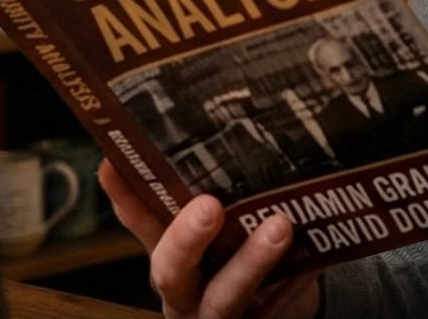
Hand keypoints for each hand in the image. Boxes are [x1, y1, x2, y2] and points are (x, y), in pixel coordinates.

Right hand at [100, 160, 320, 318]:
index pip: (143, 225)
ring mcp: (219, 314)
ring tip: (279, 227)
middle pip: (172, 271)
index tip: (112, 162)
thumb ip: (213, 196)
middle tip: (208, 206)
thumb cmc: (243, 258)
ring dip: (251, 262)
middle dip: (186, 239)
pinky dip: (297, 280)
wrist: (282, 309)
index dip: (126, 199)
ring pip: (225, 297)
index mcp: (172, 260)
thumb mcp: (222, 230)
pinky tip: (314, 256)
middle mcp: (186, 291)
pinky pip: (277, 305)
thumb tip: (218, 127)